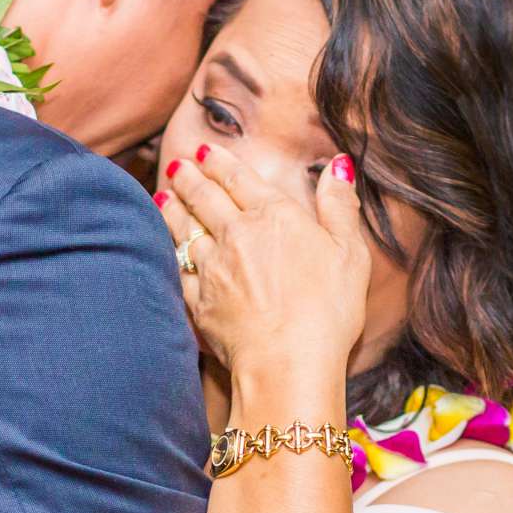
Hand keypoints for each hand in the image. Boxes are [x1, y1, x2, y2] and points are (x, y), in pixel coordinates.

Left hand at [159, 143, 368, 383]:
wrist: (288, 361)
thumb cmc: (328, 310)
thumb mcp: (350, 252)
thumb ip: (339, 207)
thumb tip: (338, 165)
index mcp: (275, 217)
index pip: (240, 179)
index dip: (221, 162)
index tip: (206, 152)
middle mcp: (237, 234)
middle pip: (206, 198)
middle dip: (190, 178)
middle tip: (179, 166)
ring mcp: (213, 267)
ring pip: (185, 229)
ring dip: (172, 209)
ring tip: (163, 195)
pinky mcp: (198, 299)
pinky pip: (177, 268)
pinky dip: (168, 251)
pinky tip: (164, 246)